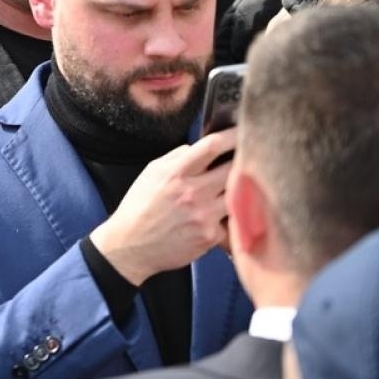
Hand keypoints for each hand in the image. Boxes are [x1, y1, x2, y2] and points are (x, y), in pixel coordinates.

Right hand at [89, 128, 236, 286]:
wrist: (129, 246)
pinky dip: (230, 216)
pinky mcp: (210, 236)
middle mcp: (191, 192)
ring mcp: (203, 215)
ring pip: (239, 194)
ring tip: (239, 187)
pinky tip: (222, 215)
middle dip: (244, 162)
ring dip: (241, 189)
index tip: (242, 132)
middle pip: (235, 168)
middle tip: (249, 160)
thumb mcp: (150, 174)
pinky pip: (231, 220)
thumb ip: (175, 158)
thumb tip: (198, 148)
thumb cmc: (139, 208)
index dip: (232, 136)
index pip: (211, 146)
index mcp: (175, 173)